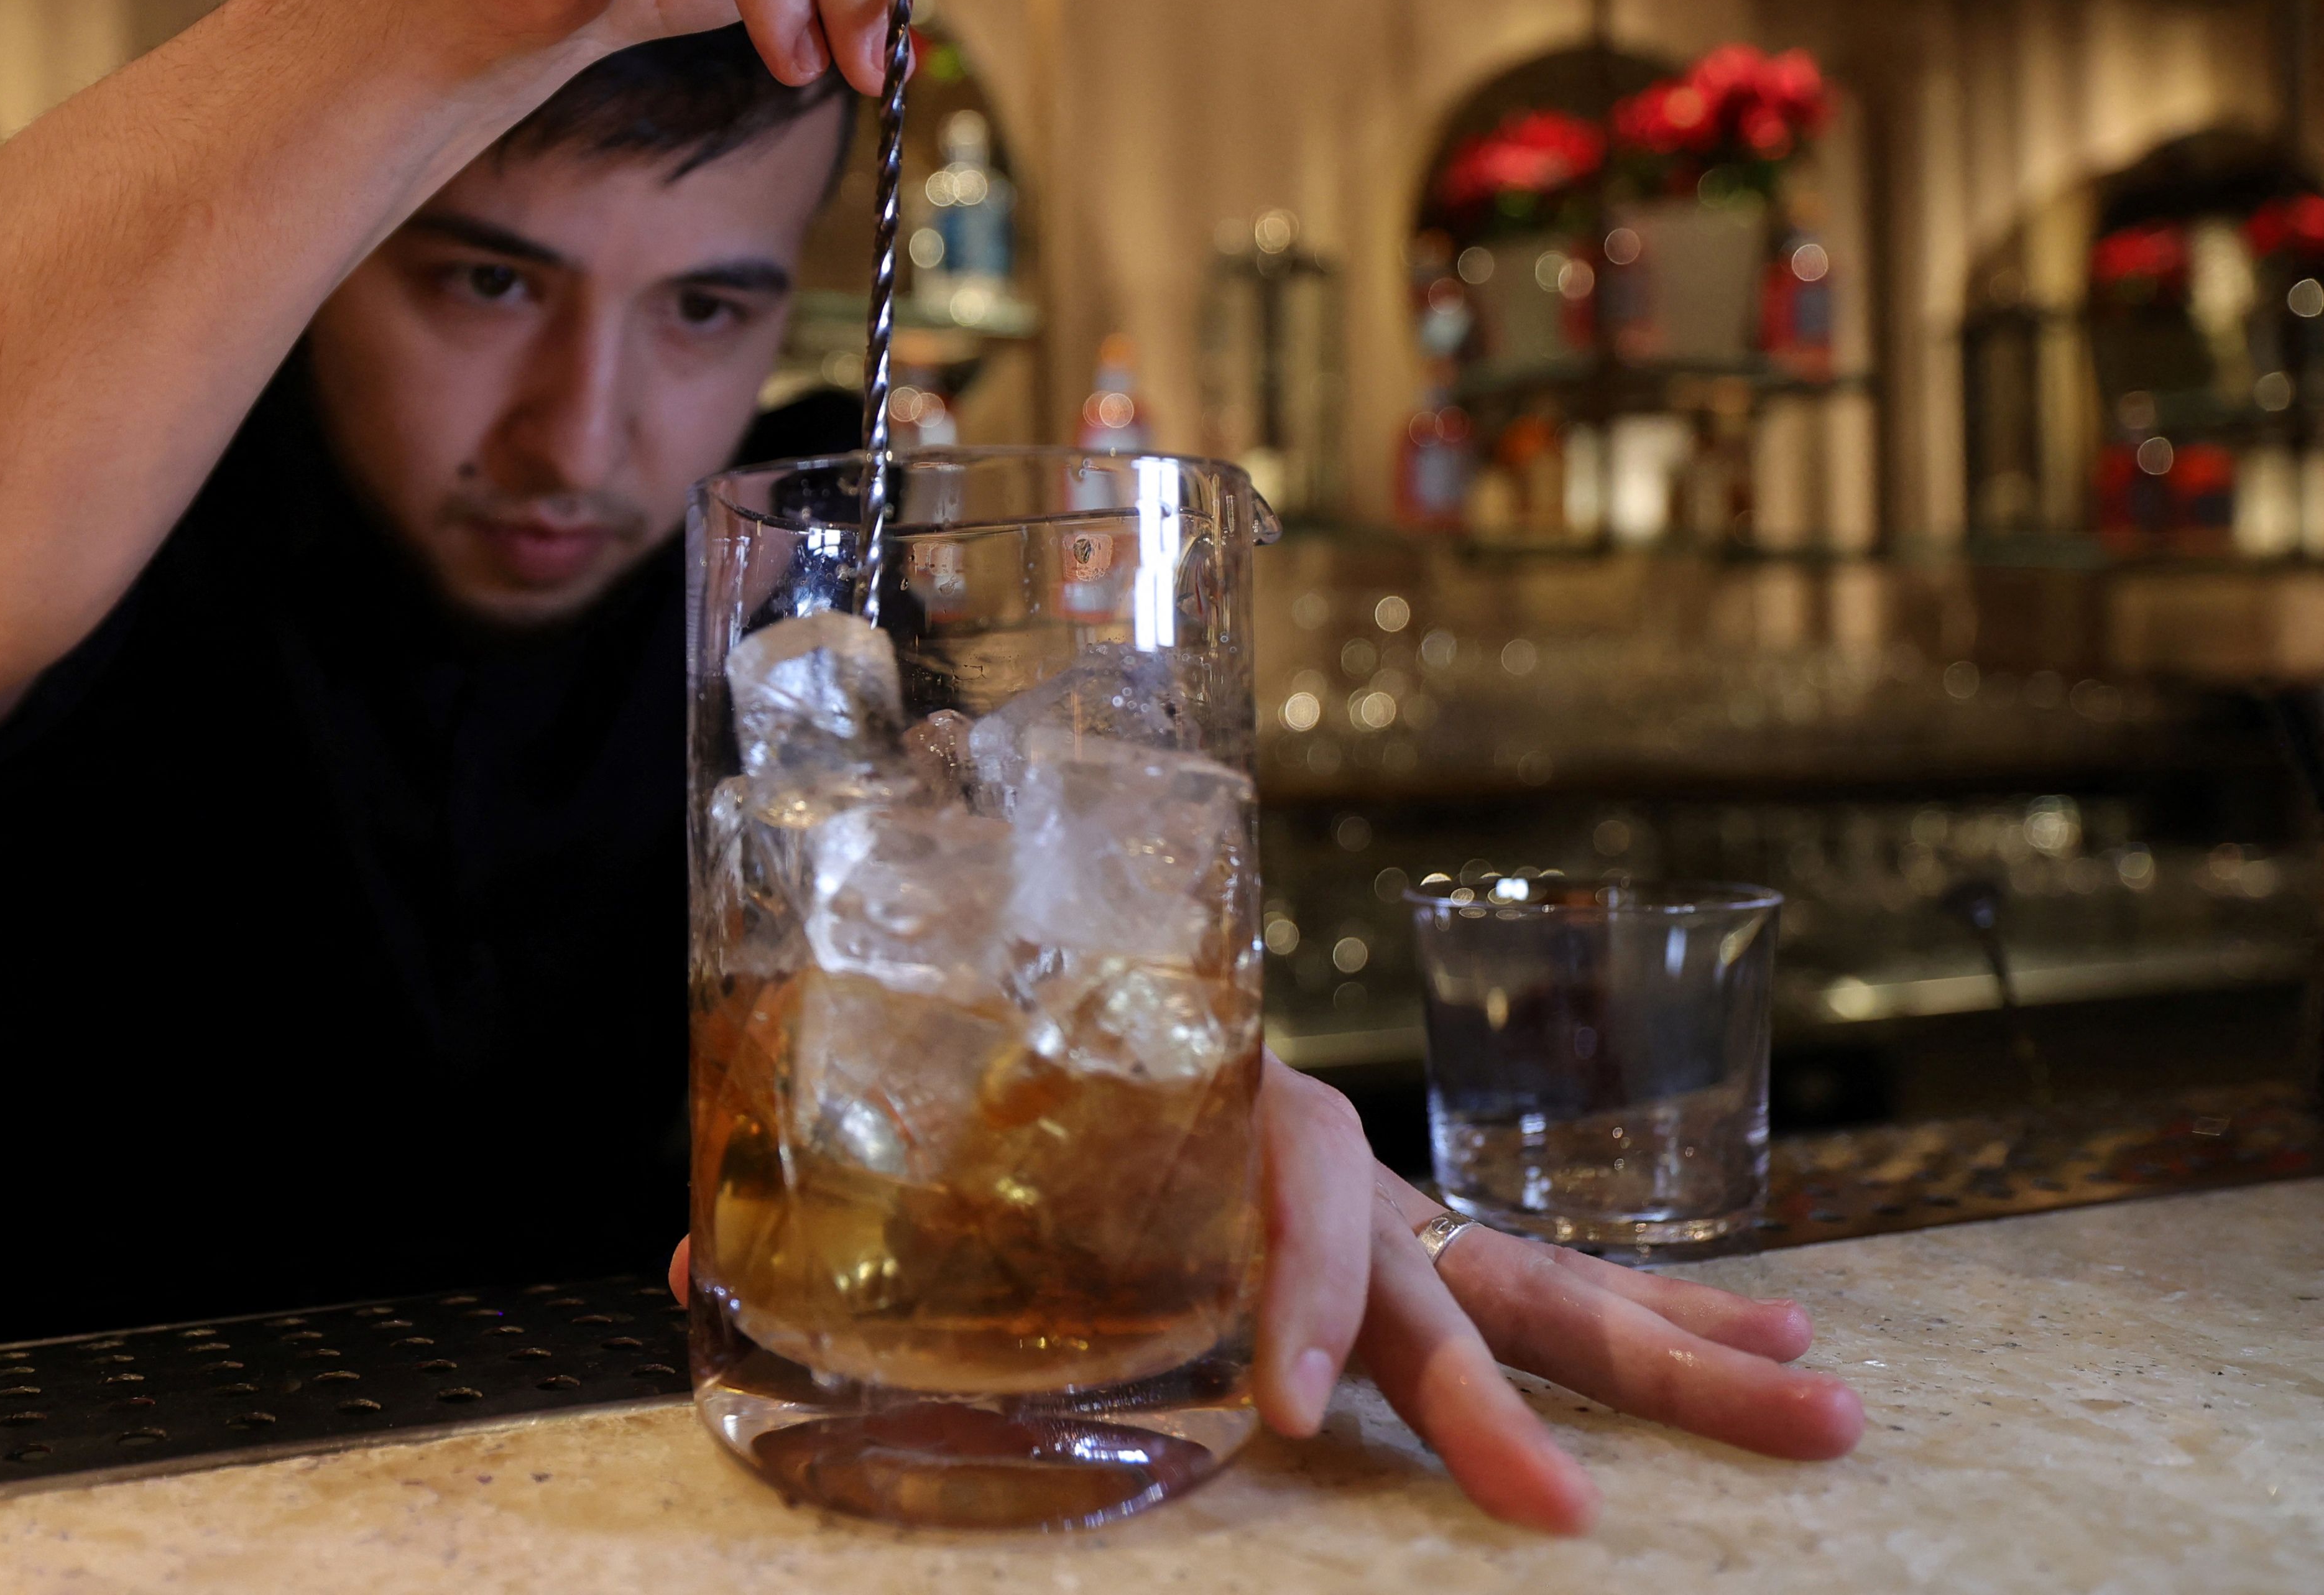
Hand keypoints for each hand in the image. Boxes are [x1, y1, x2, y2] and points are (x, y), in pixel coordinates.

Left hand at [664, 1050, 1864, 1533]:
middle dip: (1504, 1389)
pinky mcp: (1423, 1251)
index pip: (1279, 1198)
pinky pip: (1549, 1288)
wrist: (1097, 1009)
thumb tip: (694, 1271)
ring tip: (1824, 1397)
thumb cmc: (1024, 1107)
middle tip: (1563, 1510)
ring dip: (1679, 1348)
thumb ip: (833, 1216)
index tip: (1280, 1406)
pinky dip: (1670, 1323)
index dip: (1292, 1300)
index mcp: (1212, 1123)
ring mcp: (1394, 1209)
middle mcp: (1323, 1163)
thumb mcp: (941, 1157)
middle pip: (1444, 1264)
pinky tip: (1789, 1354)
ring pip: (1543, 1276)